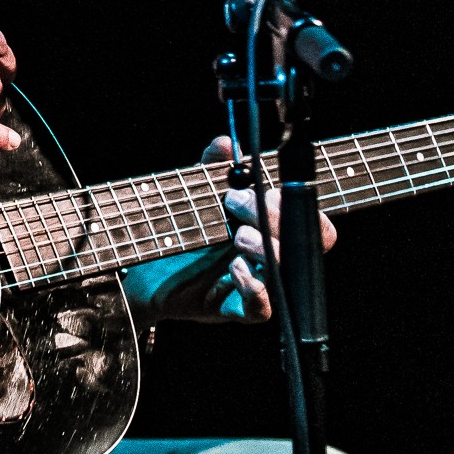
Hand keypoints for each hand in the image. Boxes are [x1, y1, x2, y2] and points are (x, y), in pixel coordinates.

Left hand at [122, 134, 337, 324]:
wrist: (145, 266)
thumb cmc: (181, 227)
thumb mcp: (196, 189)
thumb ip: (212, 165)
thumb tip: (226, 144)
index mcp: (269, 225)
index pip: (308, 218)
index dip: (296, 203)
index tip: (262, 186)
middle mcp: (270, 256)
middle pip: (306, 242)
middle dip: (274, 217)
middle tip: (235, 202)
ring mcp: (257, 284)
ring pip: (288, 274)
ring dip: (266, 249)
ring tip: (236, 235)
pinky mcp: (235, 308)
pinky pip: (262, 309)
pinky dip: (254, 288)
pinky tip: (235, 268)